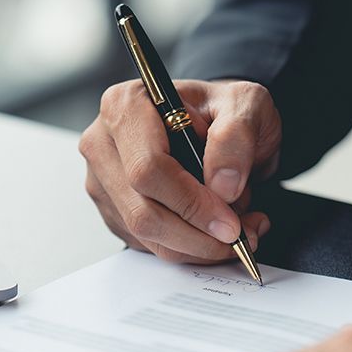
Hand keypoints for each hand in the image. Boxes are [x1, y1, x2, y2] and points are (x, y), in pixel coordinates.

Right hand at [79, 78, 282, 262]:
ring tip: (237, 229)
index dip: (191, 203)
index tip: (228, 222)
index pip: (148, 169)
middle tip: (238, 236)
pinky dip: (188, 247)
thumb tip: (222, 185)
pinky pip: (148, 244)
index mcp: (126, 105)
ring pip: (145, 234)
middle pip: (142, 211)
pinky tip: (215, 228)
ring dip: (197, 244)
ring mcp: (104, 180)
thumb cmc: (224, 111)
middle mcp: (104, 143)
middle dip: (196, 235)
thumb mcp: (247, 104)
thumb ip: (237, 137)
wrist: (220, 128)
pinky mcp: (113, 210)